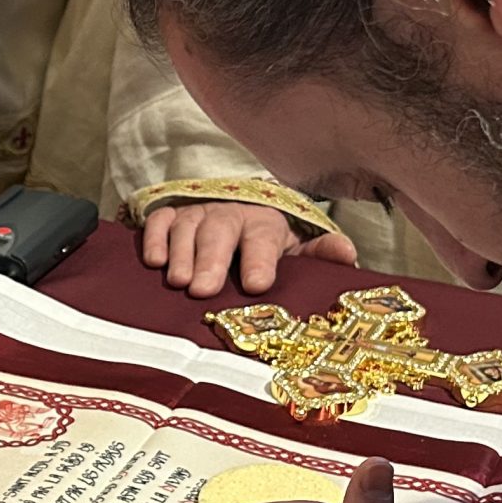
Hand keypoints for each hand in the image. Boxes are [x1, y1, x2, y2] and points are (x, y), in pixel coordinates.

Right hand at [141, 201, 359, 298]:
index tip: (257, 285)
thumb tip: (347, 254)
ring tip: (179, 282)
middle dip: (211, 260)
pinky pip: (160, 220)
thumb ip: (320, 254)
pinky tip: (154, 261)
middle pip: (220, 232)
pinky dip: (154, 237)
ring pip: (187, 226)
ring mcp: (198, 213)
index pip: (263, 239)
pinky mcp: (172, 214)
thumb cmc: (267, 245)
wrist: (240, 212)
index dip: (259, 260)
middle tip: (204, 290)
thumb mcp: (297, 249)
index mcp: (266, 224)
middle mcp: (230, 214)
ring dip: (181, 253)